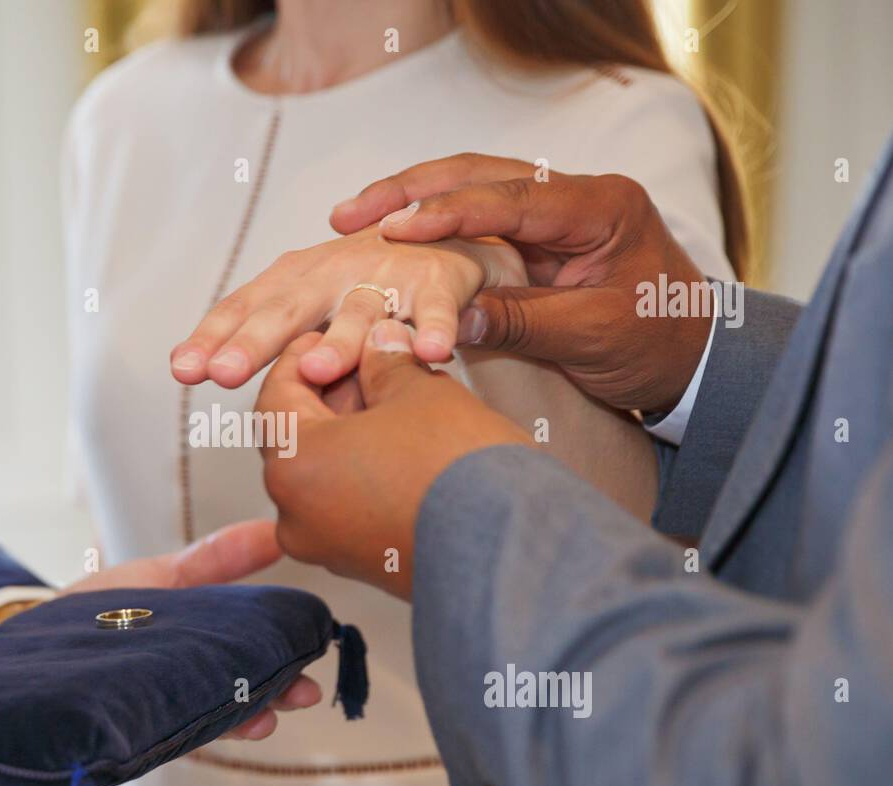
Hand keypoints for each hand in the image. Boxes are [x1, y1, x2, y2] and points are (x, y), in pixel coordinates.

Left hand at [60, 519, 320, 738]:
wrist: (29, 651)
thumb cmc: (92, 613)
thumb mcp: (159, 578)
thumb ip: (216, 559)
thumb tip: (273, 530)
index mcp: (196, 650)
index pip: (250, 658)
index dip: (283, 660)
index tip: (311, 652)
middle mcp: (184, 686)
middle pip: (240, 693)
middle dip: (274, 693)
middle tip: (300, 693)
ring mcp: (160, 713)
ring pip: (212, 719)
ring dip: (245, 718)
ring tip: (263, 718)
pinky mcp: (131, 735)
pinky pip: (170, 736)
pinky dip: (196, 735)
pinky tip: (213, 730)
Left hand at [170, 226, 525, 388]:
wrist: (454, 234)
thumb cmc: (372, 278)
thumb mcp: (314, 300)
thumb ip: (266, 334)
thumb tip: (191, 363)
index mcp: (297, 277)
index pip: (246, 306)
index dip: (214, 335)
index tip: (183, 369)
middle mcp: (334, 271)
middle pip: (289, 307)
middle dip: (254, 340)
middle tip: (224, 372)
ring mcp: (386, 275)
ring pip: (358, 312)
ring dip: (338, 340)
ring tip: (315, 370)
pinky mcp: (438, 281)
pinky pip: (435, 310)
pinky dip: (433, 328)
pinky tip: (429, 353)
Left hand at [257, 322, 532, 597]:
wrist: (513, 550)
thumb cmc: (460, 465)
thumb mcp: (420, 392)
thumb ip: (386, 362)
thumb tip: (377, 342)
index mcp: (293, 466)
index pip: (275, 396)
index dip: (303, 356)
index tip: (331, 336)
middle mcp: (295, 515)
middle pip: (297, 437)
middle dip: (331, 395)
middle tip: (372, 364)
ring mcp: (326, 547)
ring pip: (324, 472)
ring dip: (351, 432)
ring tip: (399, 401)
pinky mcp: (360, 566)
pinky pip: (346, 506)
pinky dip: (364, 471)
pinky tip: (408, 445)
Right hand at [331, 153, 712, 413]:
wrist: (693, 354)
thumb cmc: (657, 343)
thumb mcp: (590, 339)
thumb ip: (521, 324)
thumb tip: (446, 324)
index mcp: (601, 207)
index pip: (511, 198)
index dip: (447, 212)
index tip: (394, 230)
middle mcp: (575, 194)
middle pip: (479, 172)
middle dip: (410, 189)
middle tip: (349, 213)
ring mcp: (553, 210)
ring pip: (470, 185)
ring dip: (411, 199)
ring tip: (352, 218)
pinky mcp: (535, 234)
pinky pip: (474, 216)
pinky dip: (430, 223)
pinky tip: (387, 235)